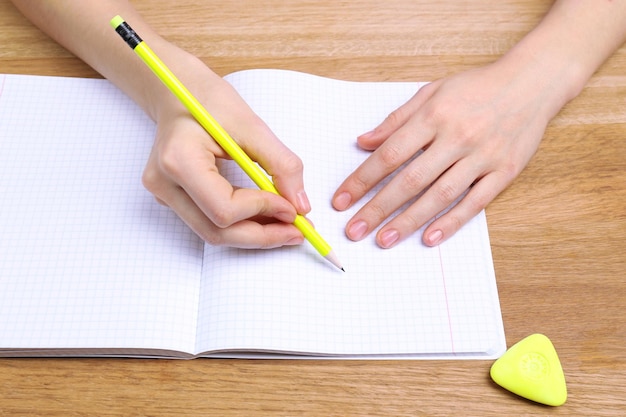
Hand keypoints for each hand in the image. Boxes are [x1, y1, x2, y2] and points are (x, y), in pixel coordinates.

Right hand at [143, 57, 310, 248]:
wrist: (178, 92)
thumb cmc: (209, 101)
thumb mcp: (252, 125)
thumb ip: (280, 164)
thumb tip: (300, 205)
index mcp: (179, 160)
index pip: (224, 208)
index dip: (263, 211)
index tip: (293, 208)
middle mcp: (163, 184)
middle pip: (217, 232)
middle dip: (262, 235)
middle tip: (298, 232)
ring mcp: (164, 194)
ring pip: (213, 234)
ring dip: (254, 235)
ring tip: (287, 227)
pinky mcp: (172, 199)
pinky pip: (209, 223)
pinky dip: (241, 225)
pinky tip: (266, 217)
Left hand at [332, 61, 552, 247]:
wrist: (532, 81)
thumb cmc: (476, 87)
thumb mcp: (431, 92)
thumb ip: (396, 120)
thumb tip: (363, 142)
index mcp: (434, 116)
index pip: (389, 154)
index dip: (362, 179)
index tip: (341, 201)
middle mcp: (456, 137)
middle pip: (410, 180)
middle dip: (377, 208)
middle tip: (354, 230)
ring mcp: (482, 156)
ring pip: (440, 195)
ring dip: (409, 221)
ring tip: (383, 240)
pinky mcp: (504, 171)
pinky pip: (475, 203)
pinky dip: (452, 222)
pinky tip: (429, 238)